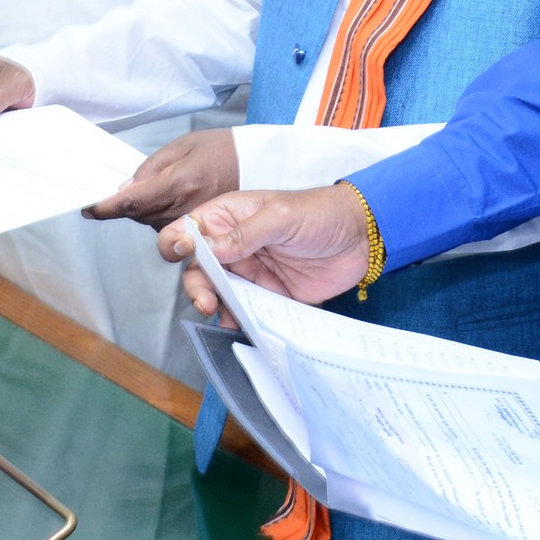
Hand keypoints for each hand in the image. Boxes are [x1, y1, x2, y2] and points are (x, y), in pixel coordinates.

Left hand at [85, 127, 238, 226]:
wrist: (259, 166)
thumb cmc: (222, 150)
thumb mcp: (183, 146)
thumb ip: (151, 168)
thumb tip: (124, 189)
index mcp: (179, 184)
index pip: (131, 202)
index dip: (105, 207)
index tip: (87, 208)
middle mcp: (184, 210)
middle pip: (137, 215)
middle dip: (124, 204)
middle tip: (118, 188)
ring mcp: (192, 224)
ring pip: (149, 223)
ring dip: (143, 209)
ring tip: (157, 187)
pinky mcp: (198, 232)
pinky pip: (166, 226)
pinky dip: (158, 213)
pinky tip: (168, 197)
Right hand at [159, 184, 372, 317]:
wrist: (362, 237)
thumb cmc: (321, 213)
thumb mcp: (280, 216)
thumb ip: (242, 234)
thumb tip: (203, 247)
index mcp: (229, 217)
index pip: (188, 229)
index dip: (177, 242)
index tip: (181, 256)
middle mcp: (233, 247)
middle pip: (198, 269)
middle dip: (196, 286)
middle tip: (206, 302)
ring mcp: (250, 273)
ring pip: (219, 294)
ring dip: (216, 307)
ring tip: (225, 316)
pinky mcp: (269, 296)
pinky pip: (247, 312)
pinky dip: (241, 321)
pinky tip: (244, 326)